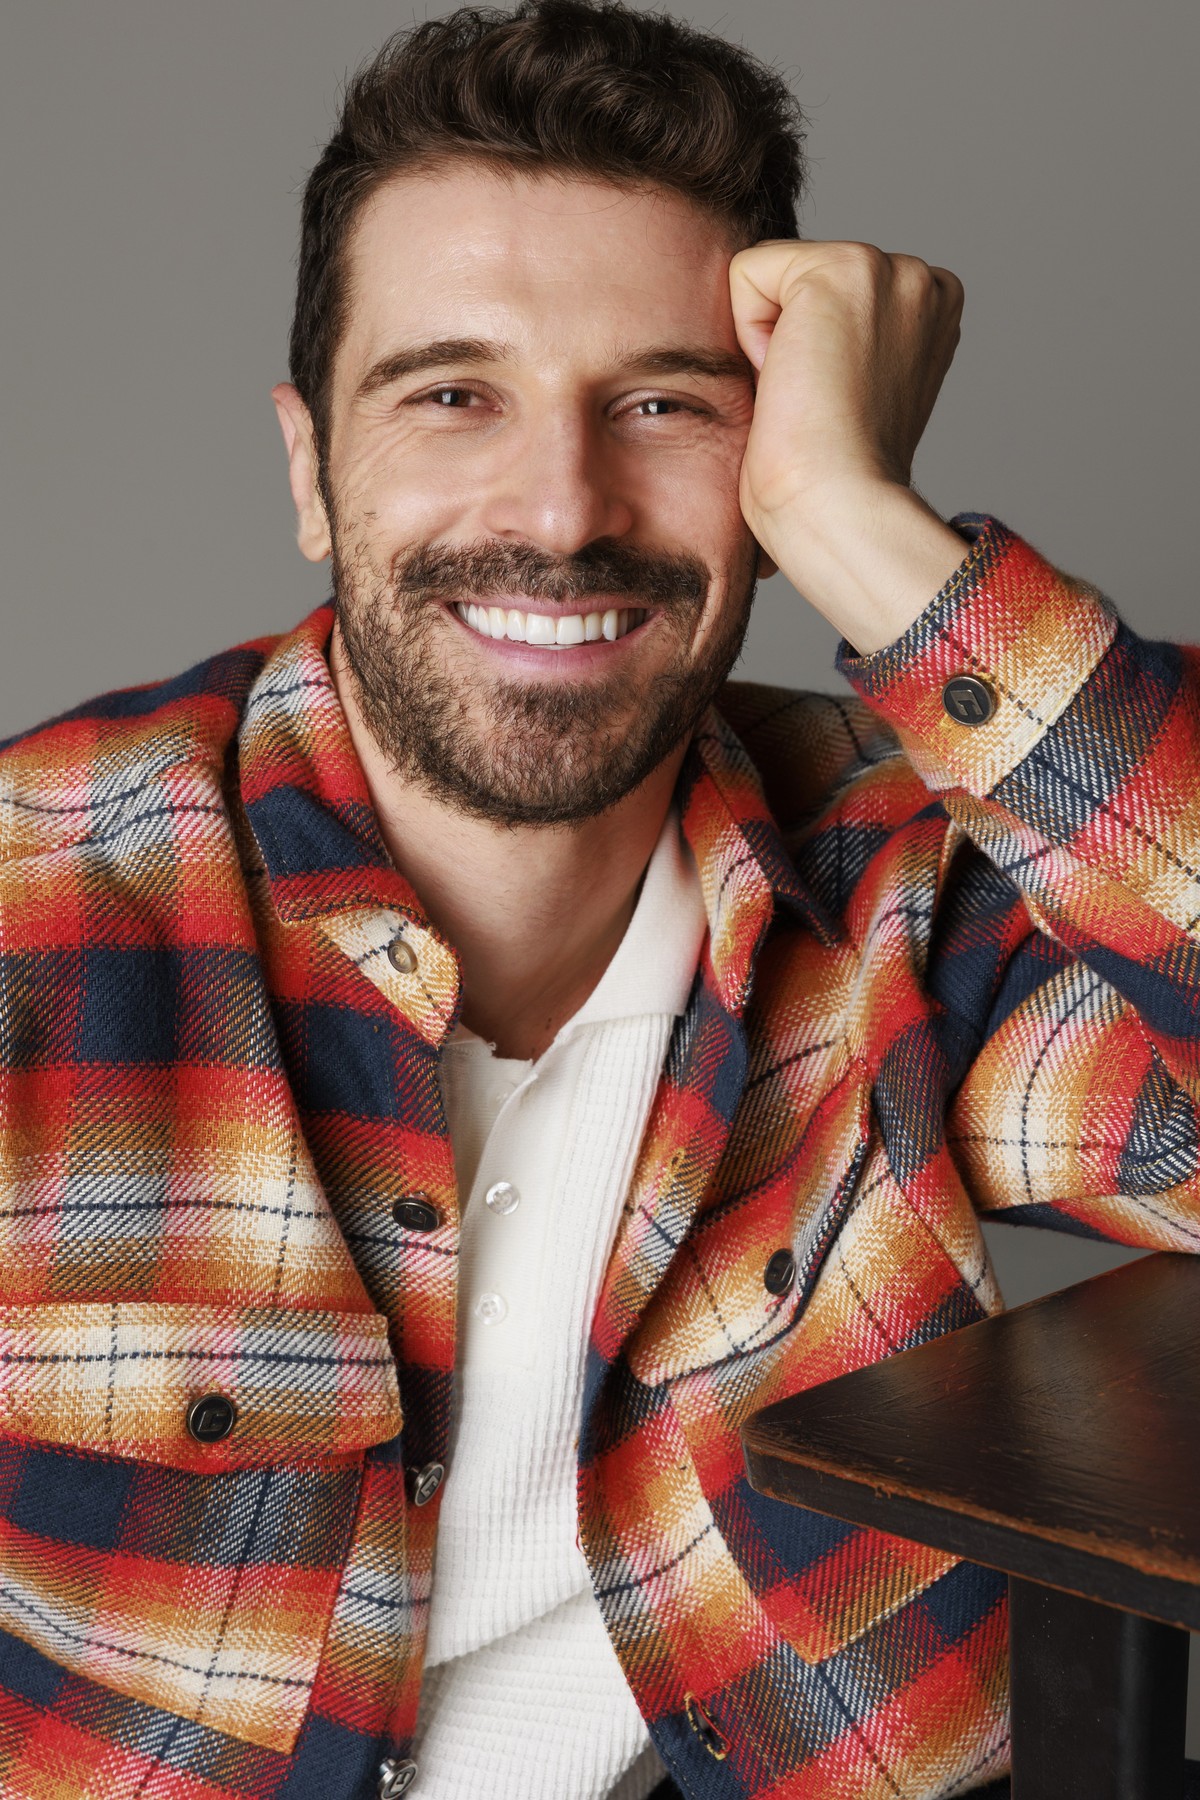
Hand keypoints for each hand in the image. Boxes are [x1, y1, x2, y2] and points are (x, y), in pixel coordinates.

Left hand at [729, 240, 968, 651]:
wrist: (839, 506)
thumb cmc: (834, 481)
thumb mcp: (854, 394)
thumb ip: (843, 345)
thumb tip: (789, 340)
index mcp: (930, 312)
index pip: (824, 293)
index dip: (808, 352)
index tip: (835, 405)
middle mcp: (922, 281)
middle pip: (796, 277)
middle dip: (788, 341)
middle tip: (817, 404)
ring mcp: (890, 270)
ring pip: (771, 274)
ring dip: (769, 342)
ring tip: (808, 394)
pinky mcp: (841, 269)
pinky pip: (747, 273)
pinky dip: (749, 332)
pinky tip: (790, 379)